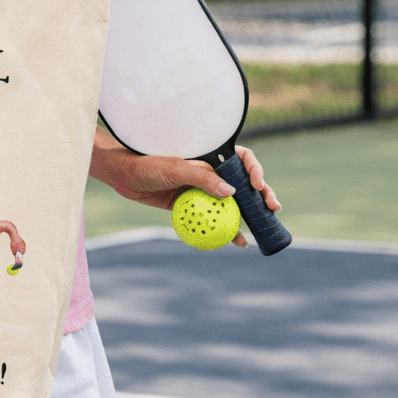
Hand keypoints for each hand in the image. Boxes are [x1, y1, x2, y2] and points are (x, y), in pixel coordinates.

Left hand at [90, 129, 281, 247]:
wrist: (125, 176)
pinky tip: (238, 241)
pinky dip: (227, 229)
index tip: (257, 184)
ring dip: (248, 215)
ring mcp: (202, 189)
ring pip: (231, 203)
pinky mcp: (193, 205)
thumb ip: (201, 178)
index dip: (254, 170)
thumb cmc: (148, 164)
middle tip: (272, 208)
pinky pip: (214, 218)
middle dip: (261, 195)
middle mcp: (210, 172)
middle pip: (242, 183)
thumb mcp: (174, 168)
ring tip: (260, 228)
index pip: (240, 159)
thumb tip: (230, 192)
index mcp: (209, 156)